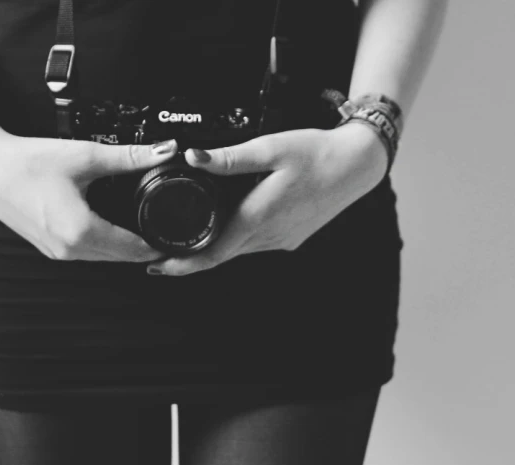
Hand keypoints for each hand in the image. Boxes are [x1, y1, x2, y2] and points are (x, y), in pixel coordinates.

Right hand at [0, 131, 178, 261]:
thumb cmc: (28, 162)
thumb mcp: (85, 157)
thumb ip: (129, 158)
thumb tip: (164, 151)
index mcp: (82, 232)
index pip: (134, 249)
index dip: (158, 244)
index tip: (176, 237)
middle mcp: (70, 250)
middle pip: (122, 257)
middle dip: (146, 248)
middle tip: (167, 232)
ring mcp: (58, 253)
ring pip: (104, 257)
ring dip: (125, 248)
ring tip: (146, 228)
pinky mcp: (49, 248)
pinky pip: (86, 253)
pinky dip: (104, 244)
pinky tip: (112, 226)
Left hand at [146, 121, 389, 275]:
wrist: (357, 165)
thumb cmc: (317, 154)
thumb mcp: (270, 148)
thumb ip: (229, 157)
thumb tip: (193, 158)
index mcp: (259, 216)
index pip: (212, 254)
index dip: (181, 265)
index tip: (156, 266)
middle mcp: (269, 236)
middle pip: (220, 255)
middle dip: (189, 257)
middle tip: (161, 250)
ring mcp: (281, 240)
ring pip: (236, 250)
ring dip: (212, 248)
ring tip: (187, 236)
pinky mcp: (289, 238)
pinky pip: (253, 244)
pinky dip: (234, 240)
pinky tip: (227, 225)